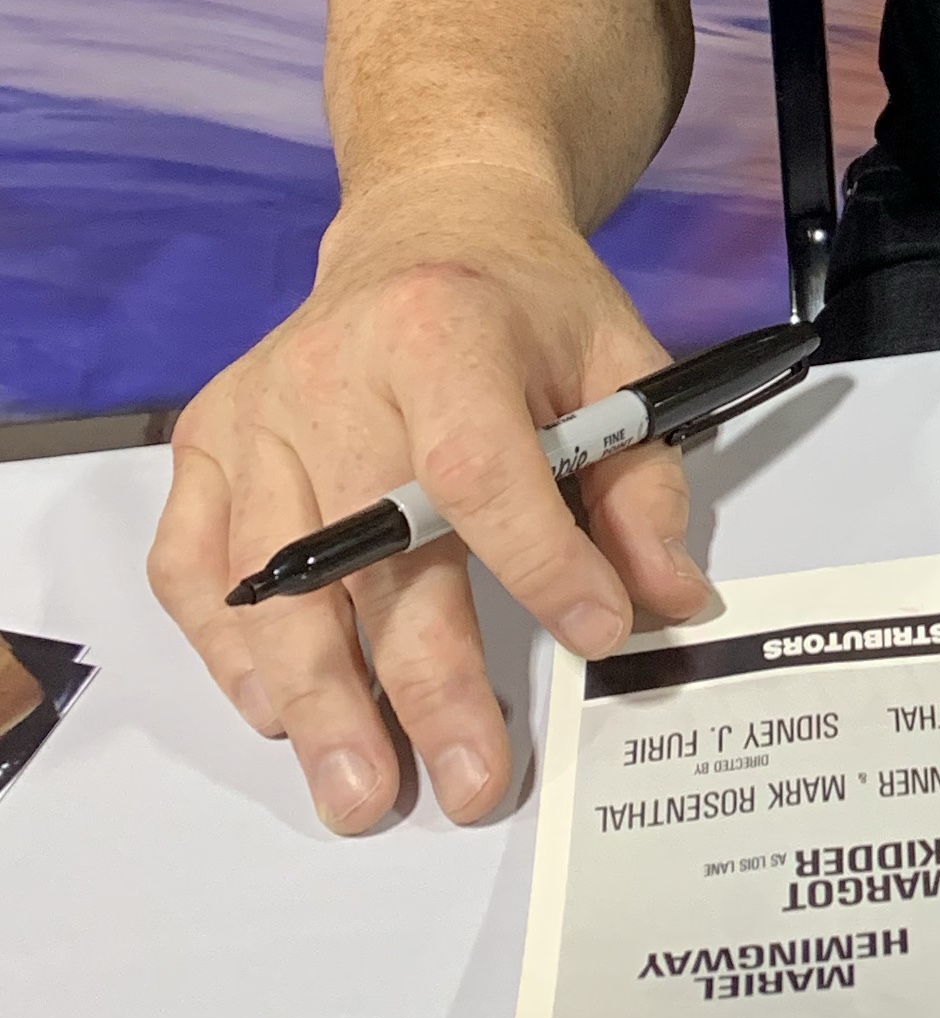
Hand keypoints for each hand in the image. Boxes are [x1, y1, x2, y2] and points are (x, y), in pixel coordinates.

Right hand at [148, 165, 715, 837]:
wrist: (428, 228)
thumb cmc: (524, 307)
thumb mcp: (617, 363)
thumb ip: (644, 487)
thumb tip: (667, 600)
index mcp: (444, 333)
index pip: (479, 468)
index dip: (539, 563)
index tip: (597, 635)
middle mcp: (331, 372)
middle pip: (368, 547)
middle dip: (422, 680)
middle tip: (466, 780)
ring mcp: (255, 412)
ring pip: (274, 580)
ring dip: (318, 698)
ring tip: (362, 789)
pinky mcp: (207, 443)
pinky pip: (194, 568)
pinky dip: (231, 651)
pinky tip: (279, 712)